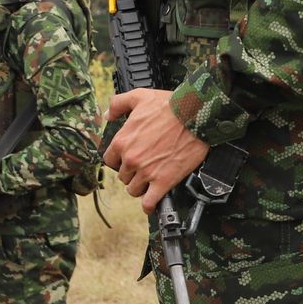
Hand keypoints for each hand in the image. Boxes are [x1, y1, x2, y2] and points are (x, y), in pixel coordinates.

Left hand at [105, 88, 209, 212]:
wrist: (194, 116)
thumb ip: (118, 104)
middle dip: (132, 173)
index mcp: (122, 141)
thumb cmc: (169, 106)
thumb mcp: (138, 97)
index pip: (110, 160)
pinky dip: (149, 206)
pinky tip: (151, 205)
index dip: (119, 160)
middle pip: (123, 176)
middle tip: (143, 168)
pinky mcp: (163, 181)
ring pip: (133, 190)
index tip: (128, 159)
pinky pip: (149, 202)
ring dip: (140, 188)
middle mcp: (131, 159)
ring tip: (148, 182)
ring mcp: (146, 172)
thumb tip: (108, 115)